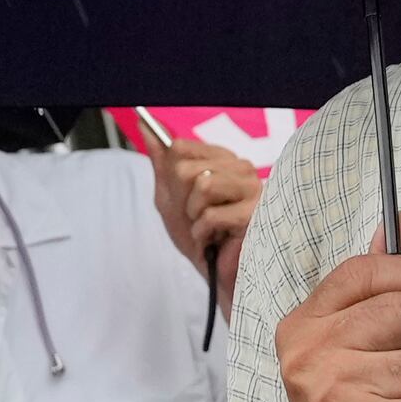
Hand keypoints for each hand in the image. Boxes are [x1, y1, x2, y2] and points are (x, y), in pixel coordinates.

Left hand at [148, 141, 259, 308]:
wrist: (216, 276)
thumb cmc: (199, 236)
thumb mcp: (171, 197)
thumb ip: (161, 162)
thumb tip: (145, 125)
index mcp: (221, 159)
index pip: (179, 148)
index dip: (172, 179)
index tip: (184, 198)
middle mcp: (240, 167)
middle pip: (187, 168)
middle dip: (183, 201)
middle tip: (197, 218)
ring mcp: (252, 188)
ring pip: (202, 187)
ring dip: (195, 217)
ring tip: (208, 228)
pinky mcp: (255, 213)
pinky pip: (212, 215)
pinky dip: (204, 234)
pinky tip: (217, 240)